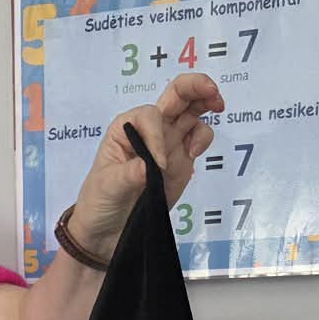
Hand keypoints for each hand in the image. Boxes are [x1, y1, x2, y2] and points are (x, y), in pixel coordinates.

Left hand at [67, 71, 224, 258]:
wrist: (107, 233)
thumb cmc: (99, 202)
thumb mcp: (107, 186)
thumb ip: (129, 174)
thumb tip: (152, 165)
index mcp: (126, 128)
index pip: (150, 117)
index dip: (157, 137)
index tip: (157, 166)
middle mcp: (149, 130)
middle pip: (175, 97)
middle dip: (194, 87)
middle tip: (211, 90)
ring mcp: (168, 144)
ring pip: (191, 112)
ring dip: (206, 103)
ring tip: (219, 105)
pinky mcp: (181, 162)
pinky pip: (197, 141)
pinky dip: (202, 140)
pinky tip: (195, 153)